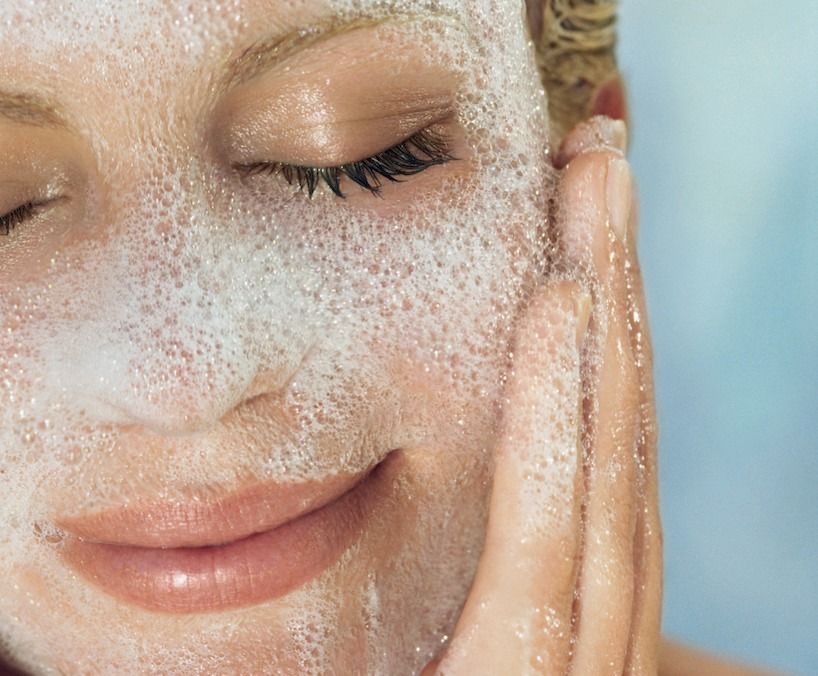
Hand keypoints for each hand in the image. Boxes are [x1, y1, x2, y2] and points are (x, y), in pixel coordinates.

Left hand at [424, 117, 661, 673]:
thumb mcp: (426, 643)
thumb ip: (450, 573)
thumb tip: (414, 473)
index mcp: (561, 608)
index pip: (591, 456)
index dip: (599, 333)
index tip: (580, 228)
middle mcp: (590, 617)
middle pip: (615, 433)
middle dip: (615, 287)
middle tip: (599, 164)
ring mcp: (578, 656)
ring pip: (604, 461)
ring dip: (603, 316)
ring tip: (593, 196)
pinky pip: (546, 533)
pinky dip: (560, 418)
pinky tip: (562, 311)